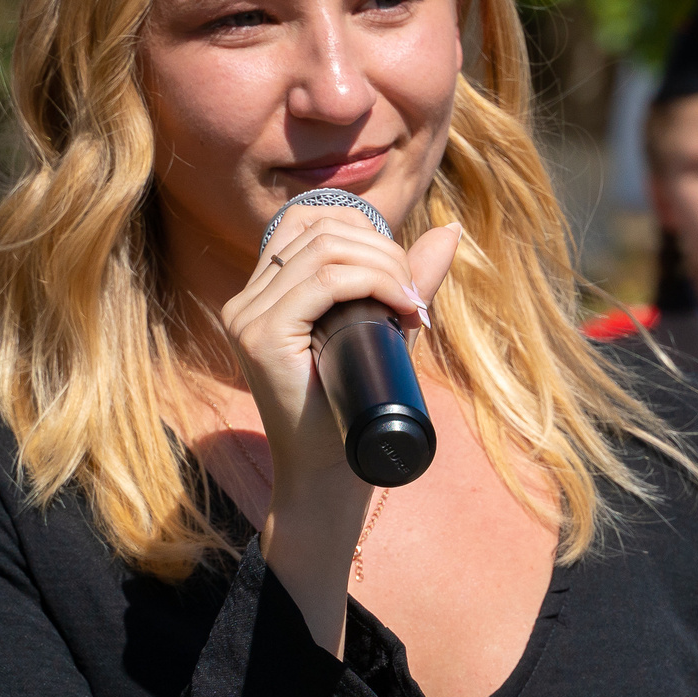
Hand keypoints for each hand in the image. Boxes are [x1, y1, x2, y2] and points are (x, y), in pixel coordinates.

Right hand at [218, 205, 459, 649]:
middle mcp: (247, 299)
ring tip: (412, 305)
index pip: (307, 220)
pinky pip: (322, 281)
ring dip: (385, 267)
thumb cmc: (354, 407)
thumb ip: (408, 279)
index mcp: (264, 291)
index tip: (402, 274)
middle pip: (322, 230)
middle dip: (385, 252)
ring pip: (326, 250)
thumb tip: (450, 229)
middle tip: (417, 298)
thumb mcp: (383, 329)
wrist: (329, 475)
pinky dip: (371, 282)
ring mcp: (248, 316)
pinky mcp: (261, 336)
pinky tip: (400, 306)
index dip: (363, 230)